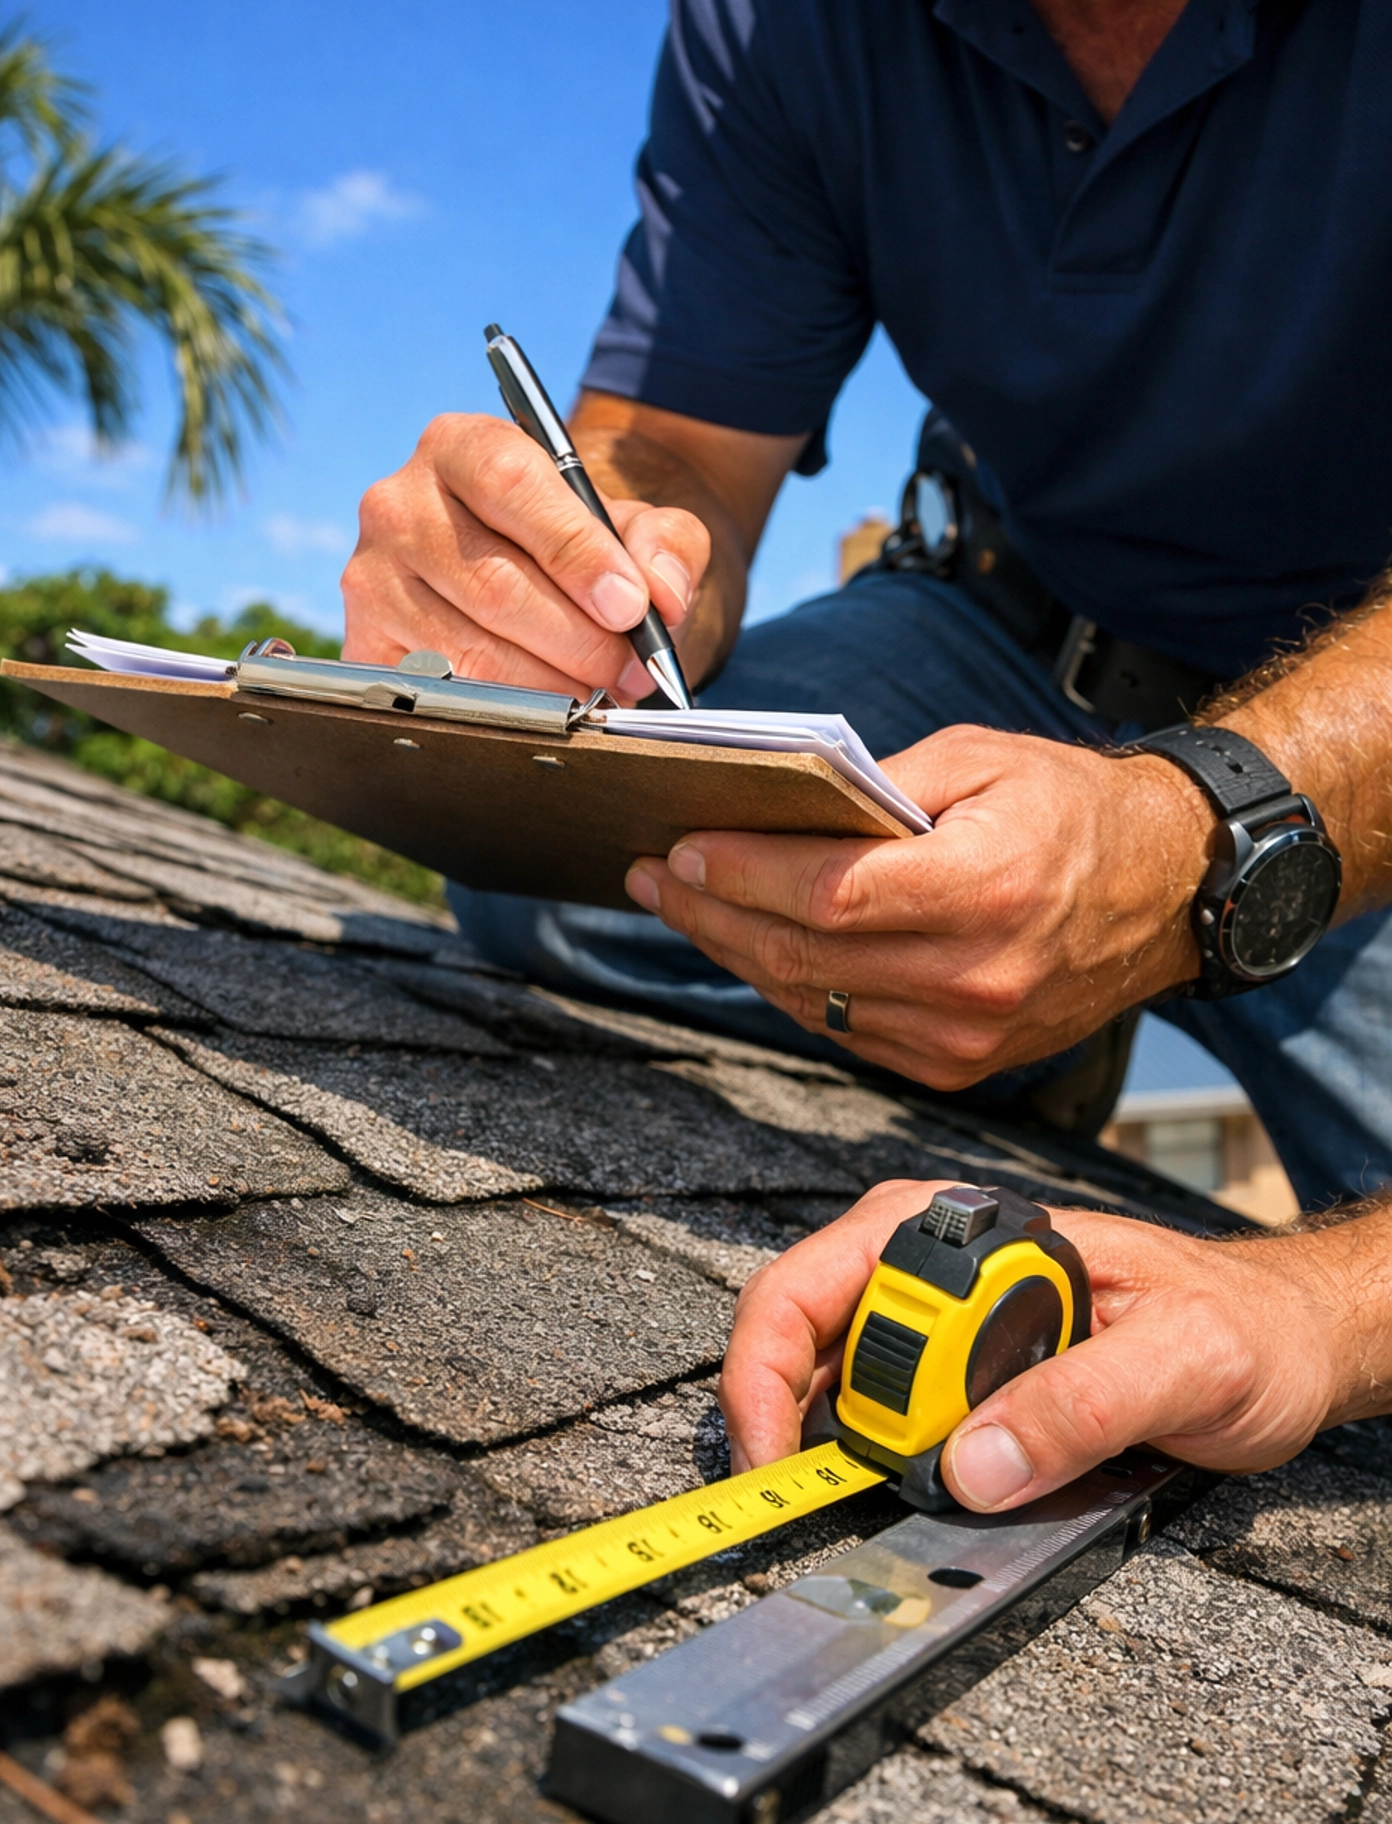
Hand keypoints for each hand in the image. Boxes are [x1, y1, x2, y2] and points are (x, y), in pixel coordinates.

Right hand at [341, 412, 707, 700]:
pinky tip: (547, 709)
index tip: (630, 607)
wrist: (526, 582)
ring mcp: (372, 576)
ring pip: (470, 647)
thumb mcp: (633, 529)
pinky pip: (442, 692)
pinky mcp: (364, 644)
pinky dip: (506, 712)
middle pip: (495, 583)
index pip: (512, 486)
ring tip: (599, 693)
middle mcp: (399, 503)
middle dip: (578, 641)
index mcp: (462, 447)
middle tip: (631, 671)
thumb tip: (661, 595)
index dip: (576, 553)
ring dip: (550, 685)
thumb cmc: (578, 550)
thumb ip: (667, 543)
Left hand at [625, 725, 1216, 1084]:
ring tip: (685, 906)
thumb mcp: (981, 759)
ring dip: (737, 953)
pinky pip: (845, 1030)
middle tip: (654, 876)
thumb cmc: (1074, 810)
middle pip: (804, 955)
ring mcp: (966, 1033)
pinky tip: (755, 945)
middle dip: (712, 913)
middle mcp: (975, 975)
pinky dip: (792, 987)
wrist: (1168, 891)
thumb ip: (877, 787)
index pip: (828, 895)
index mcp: (985, 889)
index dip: (742, 875)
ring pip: (813, 1000)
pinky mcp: (958, 1064)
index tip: (681, 847)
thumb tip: (775, 809)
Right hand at [720, 1179, 1374, 1508]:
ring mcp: (944, 1318)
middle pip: (804, 1333)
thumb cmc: (1250, 1328)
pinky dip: (880, 1461)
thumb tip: (974, 1467)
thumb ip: (1085, 1406)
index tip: (777, 1463)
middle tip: (834, 1498)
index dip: (772, 1374)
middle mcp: (939, 1263)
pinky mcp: (961, 1370)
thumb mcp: (1188, 1363)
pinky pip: (885, 1414)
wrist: (1291, 1342)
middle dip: (799, 1421)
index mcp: (974, 1232)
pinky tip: (917, 1484)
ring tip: (875, 1495)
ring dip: (839, 1446)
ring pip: (831, 1379)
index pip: (821, 1283)